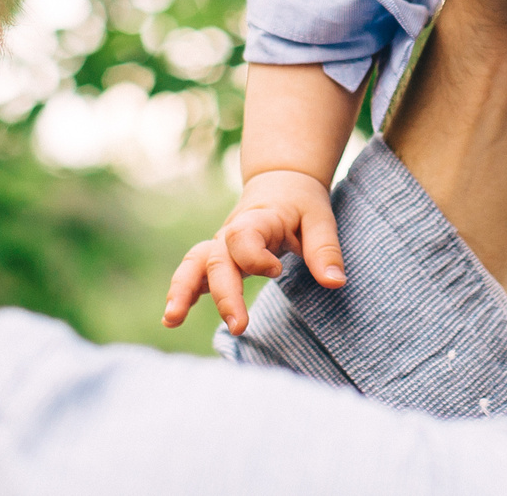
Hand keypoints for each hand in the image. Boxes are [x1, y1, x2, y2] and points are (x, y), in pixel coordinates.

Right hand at [161, 168, 341, 334]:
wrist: (280, 182)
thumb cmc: (302, 203)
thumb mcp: (320, 218)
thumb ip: (325, 250)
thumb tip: (335, 283)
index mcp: (258, 220)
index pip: (243, 237)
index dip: (255, 257)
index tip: (277, 270)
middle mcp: (232, 233)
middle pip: (217, 260)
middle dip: (224, 294)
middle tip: (238, 326)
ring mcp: (221, 245)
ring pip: (193, 264)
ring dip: (182, 290)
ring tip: (171, 319)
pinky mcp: (218, 257)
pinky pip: (193, 272)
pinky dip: (181, 292)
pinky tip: (171, 319)